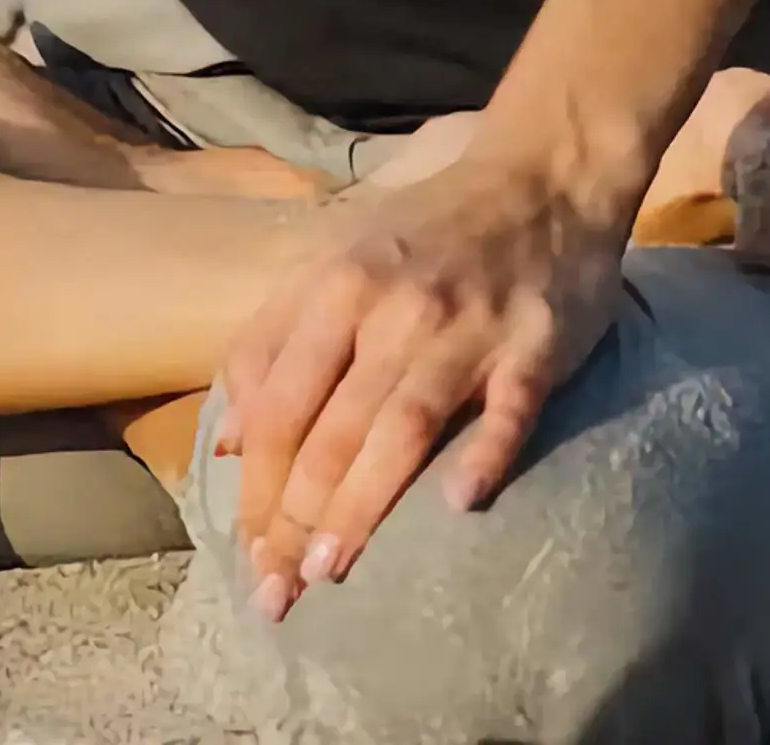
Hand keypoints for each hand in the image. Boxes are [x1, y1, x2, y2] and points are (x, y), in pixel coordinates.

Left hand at [218, 134, 635, 615]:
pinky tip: (461, 503)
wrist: (543, 175)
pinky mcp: (536, 344)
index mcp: (338, 285)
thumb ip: (274, 341)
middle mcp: (395, 307)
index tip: (245, 555)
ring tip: (330, 571)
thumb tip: (226, 440)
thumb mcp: (336, 259)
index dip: (256, 485)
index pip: (279, 404)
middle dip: (295, 518)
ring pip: (403, 427)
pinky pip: (509, 408)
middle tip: (277, 595)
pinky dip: (486, 454)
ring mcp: (468, 326)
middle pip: (332, 427)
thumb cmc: (428, 230)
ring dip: (361, 505)